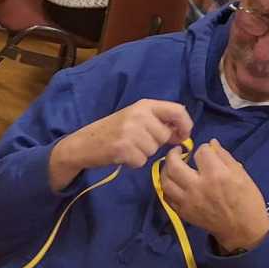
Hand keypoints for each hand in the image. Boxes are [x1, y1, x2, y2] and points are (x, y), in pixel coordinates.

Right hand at [50, 99, 191, 186]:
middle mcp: (139, 115)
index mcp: (144, 105)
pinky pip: (141, 161)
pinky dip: (133, 163)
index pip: (177, 111)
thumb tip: (182, 134)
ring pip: (153, 150)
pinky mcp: (123, 148)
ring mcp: (131, 132)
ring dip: (143, 153)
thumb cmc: (111, 131)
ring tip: (127, 148)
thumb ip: (158, 122)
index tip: (183, 136)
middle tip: (137, 142)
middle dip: (155, 143)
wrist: (83, 143)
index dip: (185, 125)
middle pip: (165, 135)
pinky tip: (122, 156)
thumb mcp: (135, 118)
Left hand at [160, 140, 268, 252]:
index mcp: (217, 175)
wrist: (241, 228)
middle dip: (173, 154)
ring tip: (171, 165)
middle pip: (174, 165)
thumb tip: (211, 143)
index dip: (203, 148)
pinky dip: (167, 186)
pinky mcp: (182, 211)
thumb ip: (224, 157)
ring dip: (165, 170)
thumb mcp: (241, 174)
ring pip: (165, 181)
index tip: (206, 151)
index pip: (201, 152)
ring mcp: (187, 200)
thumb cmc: (246, 199)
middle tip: (177, 151)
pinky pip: (167, 196)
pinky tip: (172, 181)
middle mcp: (198, 186)